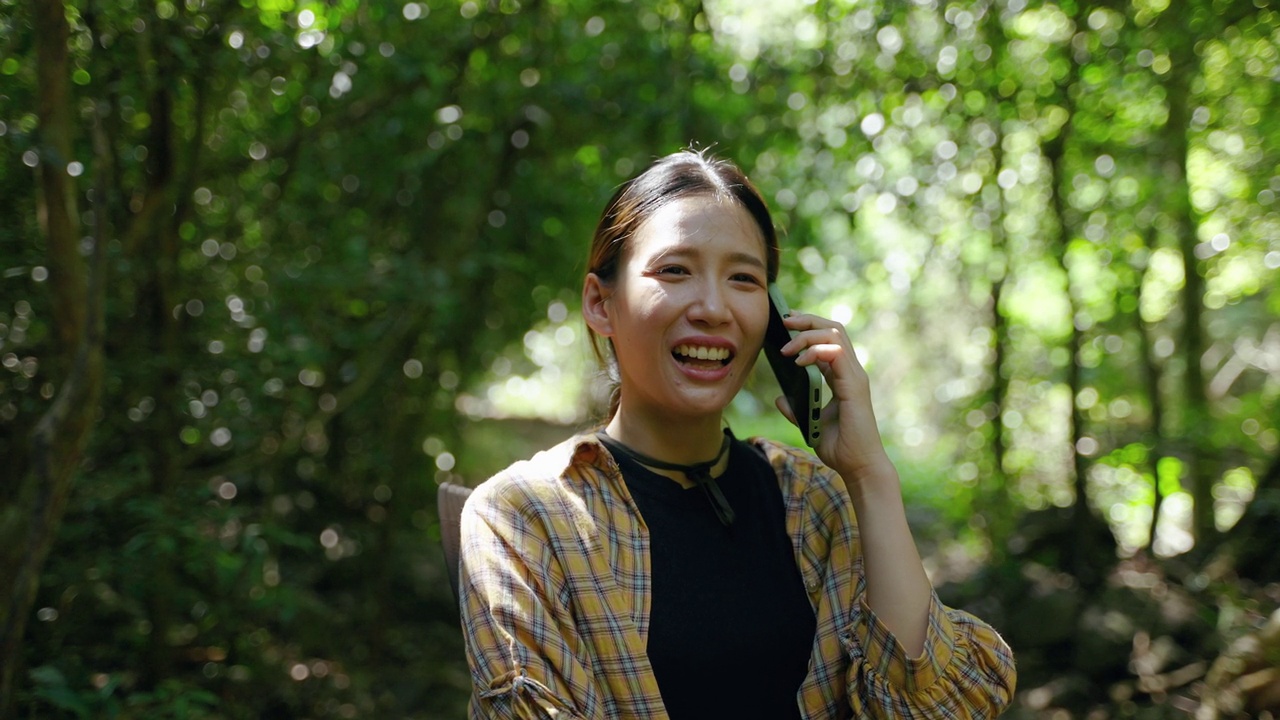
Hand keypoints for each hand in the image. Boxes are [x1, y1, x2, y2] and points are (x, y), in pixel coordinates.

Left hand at [776, 312, 896, 487]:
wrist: (858, 466)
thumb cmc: (840, 447)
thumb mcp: (810, 423)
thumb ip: (796, 408)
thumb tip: (779, 397)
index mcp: (843, 377)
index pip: (828, 339)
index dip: (808, 327)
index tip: (785, 324)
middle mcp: (851, 371)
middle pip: (833, 328)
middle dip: (807, 319)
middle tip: (784, 320)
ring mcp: (855, 376)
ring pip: (835, 334)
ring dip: (807, 333)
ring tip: (786, 345)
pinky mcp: (854, 385)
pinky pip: (836, 353)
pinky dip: (815, 350)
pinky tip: (798, 362)